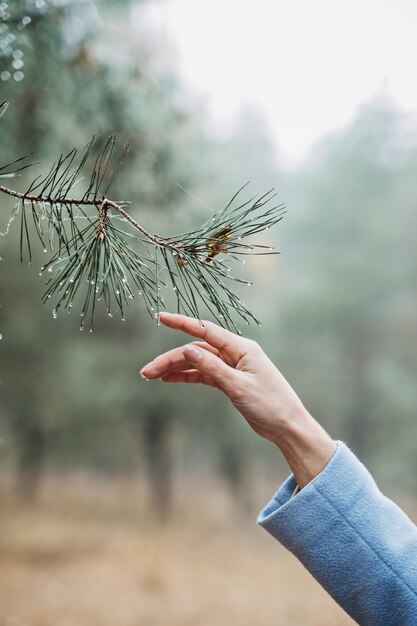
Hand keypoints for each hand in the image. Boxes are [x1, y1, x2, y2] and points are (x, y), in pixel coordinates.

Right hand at [140, 312, 309, 444]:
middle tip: (146, 373)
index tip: (161, 317)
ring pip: (198, 363)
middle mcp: (236, 353)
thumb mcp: (237, 386)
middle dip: (170, 359)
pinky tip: (168, 379)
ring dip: (175, 368)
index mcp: (242, 348)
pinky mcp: (231, 381)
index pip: (205, 330)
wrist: (287, 427)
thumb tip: (187, 348)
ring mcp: (233, 367)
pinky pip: (204, 374)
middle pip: (196, 351)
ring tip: (151, 377)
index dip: (182, 323)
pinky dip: (187, 376)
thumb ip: (212, 367)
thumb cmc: (269, 405)